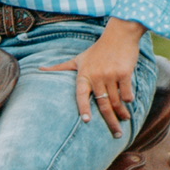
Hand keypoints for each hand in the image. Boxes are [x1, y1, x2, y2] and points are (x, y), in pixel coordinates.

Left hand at [42, 19, 145, 133]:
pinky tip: (129, 103)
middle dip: (111, 121)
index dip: (83, 108)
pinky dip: (128, 99)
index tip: (86, 121)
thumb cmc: (98, 50)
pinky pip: (127, 92)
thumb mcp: (78, 59)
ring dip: (122, 113)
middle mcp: (96, 76)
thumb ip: (60, 67)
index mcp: (84, 75)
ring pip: (117, 101)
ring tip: (125, 120)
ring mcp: (110, 75)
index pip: (81, 95)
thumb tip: (40, 69)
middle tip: (117, 135)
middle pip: (103, 104)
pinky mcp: (124, 73)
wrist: (119, 34)